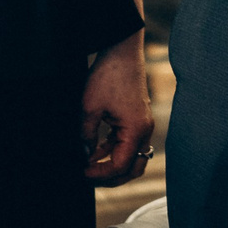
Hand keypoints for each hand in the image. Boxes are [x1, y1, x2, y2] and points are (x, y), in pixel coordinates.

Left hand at [81, 42, 154, 185]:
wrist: (122, 50)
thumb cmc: (109, 76)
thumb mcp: (89, 108)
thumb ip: (86, 136)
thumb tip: (82, 154)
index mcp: (136, 130)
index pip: (120, 165)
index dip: (100, 173)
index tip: (83, 172)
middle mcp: (144, 131)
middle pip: (133, 167)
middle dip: (112, 177)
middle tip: (90, 177)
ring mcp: (142, 124)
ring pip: (132, 157)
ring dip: (112, 164)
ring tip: (90, 166)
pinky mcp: (136, 118)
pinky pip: (128, 143)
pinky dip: (113, 150)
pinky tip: (95, 150)